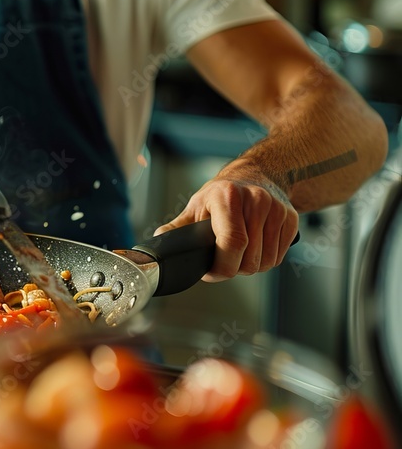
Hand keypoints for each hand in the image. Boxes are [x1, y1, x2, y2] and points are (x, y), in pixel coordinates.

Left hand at [155, 166, 297, 281]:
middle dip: (232, 269)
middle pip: (249, 260)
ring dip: (249, 266)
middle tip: (222, 261)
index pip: (232, 243)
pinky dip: (264, 260)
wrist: (254, 176)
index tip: (211, 272)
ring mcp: (277, 209)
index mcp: (227, 197)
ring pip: (265, 262)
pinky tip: (253, 248)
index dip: (221, 267)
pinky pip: (278, 257)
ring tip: (237, 253)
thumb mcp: (195, 206)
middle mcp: (256, 200)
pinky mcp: (292, 219)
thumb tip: (157, 243)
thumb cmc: (221, 195)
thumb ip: (176, 229)